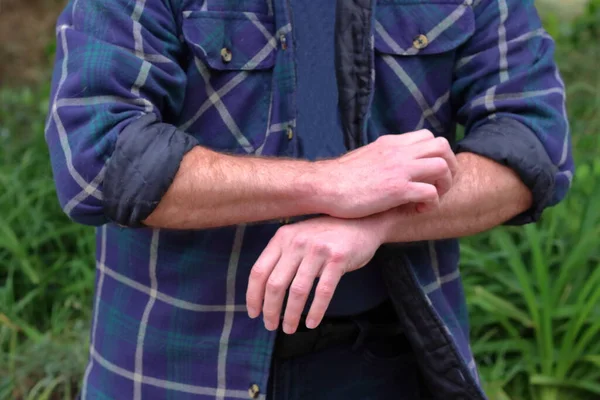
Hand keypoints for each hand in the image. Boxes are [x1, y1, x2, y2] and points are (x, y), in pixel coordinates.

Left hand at [245, 215, 384, 333]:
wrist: (362, 222)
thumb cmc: (327, 236)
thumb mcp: (299, 237)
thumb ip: (283, 257)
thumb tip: (264, 292)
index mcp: (282, 238)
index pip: (259, 271)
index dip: (253, 296)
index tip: (253, 313)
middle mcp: (297, 242)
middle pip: (275, 283)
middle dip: (270, 310)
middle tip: (270, 326)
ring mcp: (317, 250)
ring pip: (298, 290)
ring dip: (291, 314)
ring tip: (289, 329)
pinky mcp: (338, 259)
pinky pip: (323, 291)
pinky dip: (316, 311)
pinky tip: (312, 323)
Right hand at [314, 130, 456, 217]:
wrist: (323, 186)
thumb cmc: (339, 178)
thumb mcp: (365, 157)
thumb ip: (382, 158)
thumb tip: (390, 166)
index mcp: (391, 143)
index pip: (428, 137)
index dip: (437, 155)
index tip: (429, 174)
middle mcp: (398, 152)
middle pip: (442, 147)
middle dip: (449, 167)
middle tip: (439, 186)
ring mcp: (399, 169)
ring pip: (442, 167)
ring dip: (444, 185)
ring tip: (431, 198)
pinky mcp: (397, 189)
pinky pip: (430, 192)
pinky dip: (432, 203)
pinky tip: (418, 210)